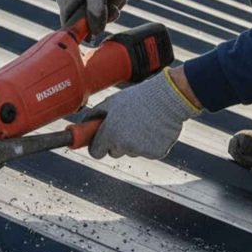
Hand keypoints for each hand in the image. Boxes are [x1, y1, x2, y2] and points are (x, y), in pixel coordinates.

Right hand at [56, 0, 128, 37]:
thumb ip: (96, 16)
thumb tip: (95, 33)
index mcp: (66, 2)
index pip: (71, 27)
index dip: (86, 31)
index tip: (100, 29)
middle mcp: (72, 0)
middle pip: (90, 21)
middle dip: (106, 13)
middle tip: (115, 5)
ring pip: (101, 12)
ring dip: (114, 4)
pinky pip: (106, 3)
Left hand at [86, 68, 201, 159]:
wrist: (167, 98)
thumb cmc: (138, 98)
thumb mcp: (112, 102)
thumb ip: (95, 115)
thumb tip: (85, 123)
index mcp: (110, 134)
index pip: (96, 152)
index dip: (98, 146)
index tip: (100, 142)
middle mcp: (123, 146)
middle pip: (114, 152)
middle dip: (117, 142)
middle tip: (127, 125)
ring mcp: (140, 151)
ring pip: (132, 151)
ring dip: (135, 142)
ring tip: (143, 123)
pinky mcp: (155, 153)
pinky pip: (148, 152)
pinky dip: (150, 143)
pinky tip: (154, 128)